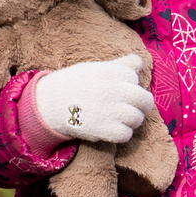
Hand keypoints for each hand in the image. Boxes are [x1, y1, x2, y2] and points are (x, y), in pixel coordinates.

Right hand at [31, 55, 154, 144]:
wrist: (50, 102)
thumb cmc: (74, 83)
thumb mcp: (95, 68)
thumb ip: (120, 65)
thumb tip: (139, 62)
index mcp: (113, 72)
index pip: (135, 77)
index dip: (127, 84)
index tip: (116, 89)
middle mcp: (116, 90)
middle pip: (145, 99)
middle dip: (140, 105)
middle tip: (129, 108)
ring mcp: (113, 110)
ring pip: (137, 118)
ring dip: (130, 121)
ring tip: (118, 119)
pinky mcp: (107, 129)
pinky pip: (126, 134)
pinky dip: (121, 134)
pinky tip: (111, 129)